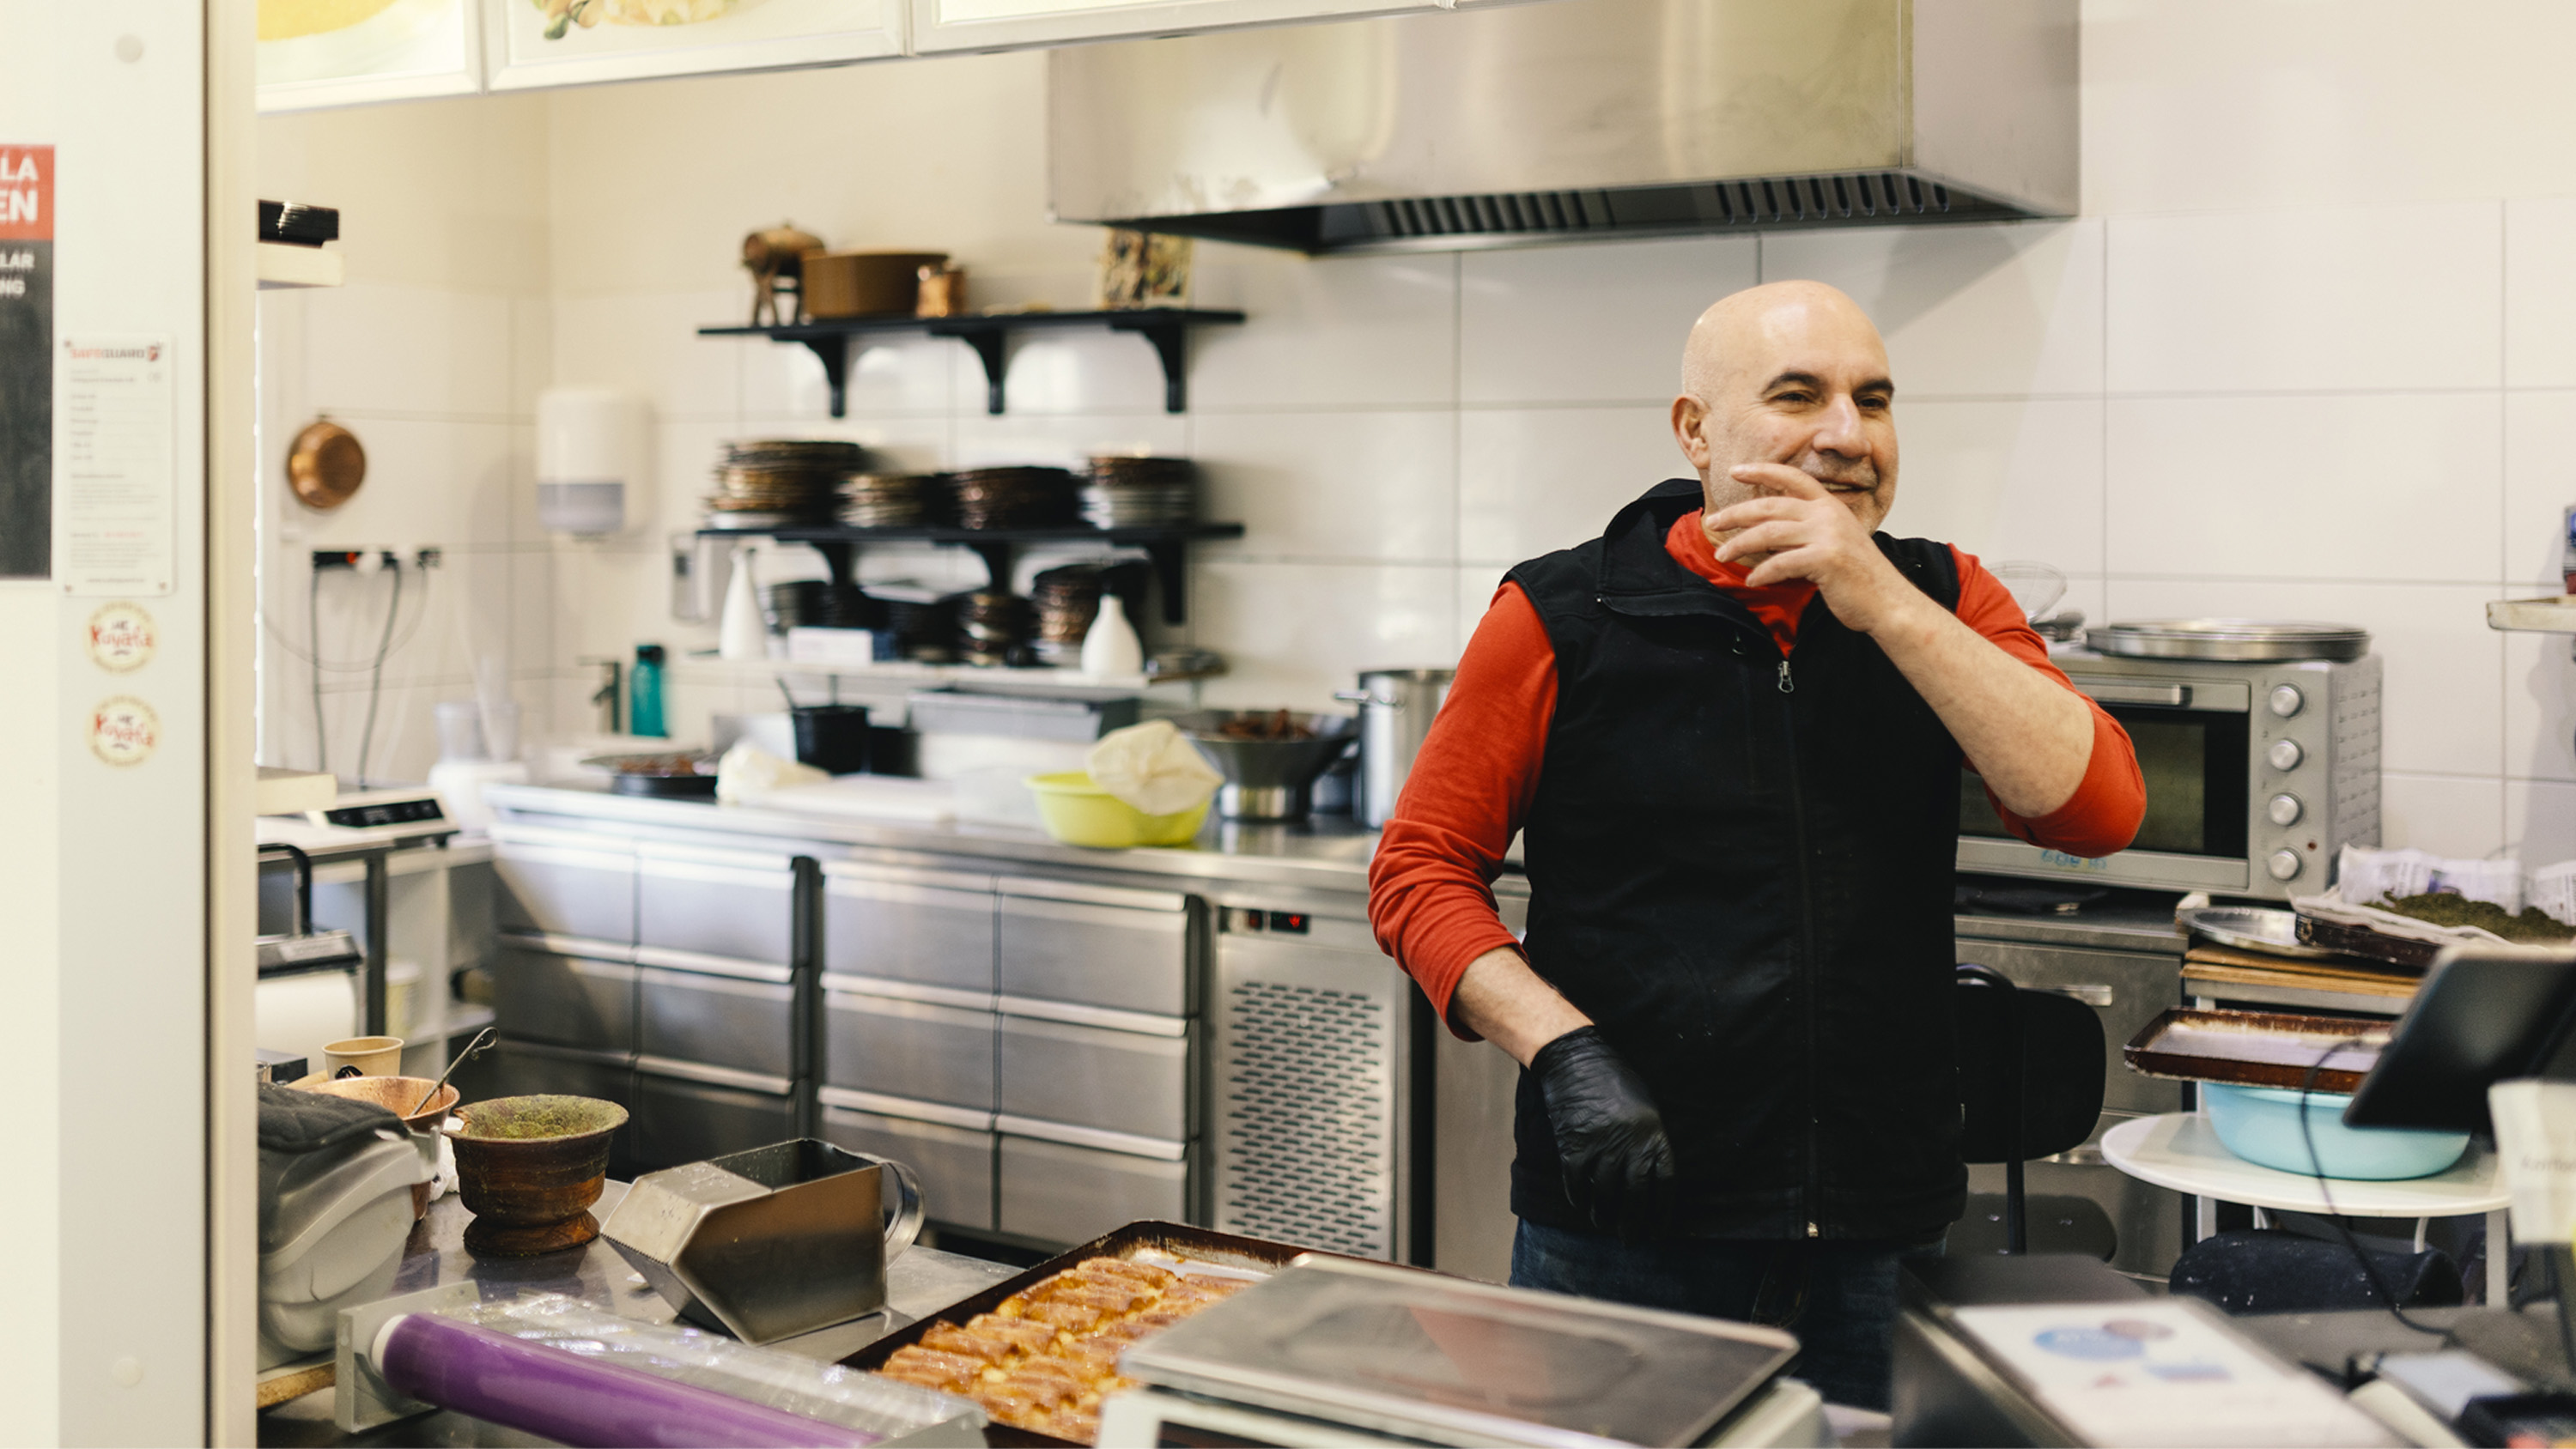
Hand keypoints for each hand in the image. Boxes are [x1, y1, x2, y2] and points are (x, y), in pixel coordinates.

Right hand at [1530, 1026, 1676, 1239]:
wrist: (1576, 1061)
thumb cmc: (1614, 1082)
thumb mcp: (1646, 1107)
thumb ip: (1649, 1140)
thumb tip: (1650, 1178)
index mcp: (1654, 1134)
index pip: (1665, 1183)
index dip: (1662, 1212)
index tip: (1658, 1231)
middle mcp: (1630, 1143)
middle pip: (1636, 1195)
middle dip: (1634, 1222)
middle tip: (1630, 1239)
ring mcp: (1601, 1145)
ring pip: (1606, 1194)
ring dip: (1605, 1215)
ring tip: (1605, 1224)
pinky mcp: (1573, 1146)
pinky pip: (1578, 1183)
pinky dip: (1580, 1198)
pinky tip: (1582, 1204)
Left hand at [1706, 463, 1925, 636]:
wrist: (1889, 602)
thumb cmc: (1858, 577)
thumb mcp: (1833, 542)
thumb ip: (1804, 532)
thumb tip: (1766, 533)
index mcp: (1830, 506)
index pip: (1793, 478)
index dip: (1762, 470)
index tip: (1735, 470)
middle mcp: (1828, 515)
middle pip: (1770, 506)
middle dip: (1736, 513)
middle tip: (1713, 521)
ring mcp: (1827, 535)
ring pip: (1769, 533)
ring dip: (1740, 544)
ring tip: (1722, 554)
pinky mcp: (1825, 559)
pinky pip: (1781, 563)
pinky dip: (1762, 572)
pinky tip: (1753, 580)